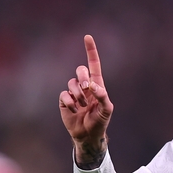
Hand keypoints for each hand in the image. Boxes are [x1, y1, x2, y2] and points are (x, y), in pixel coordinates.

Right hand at [59, 35, 113, 168]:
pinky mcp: (65, 101)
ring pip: (71, 82)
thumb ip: (103, 96)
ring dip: (78, 94)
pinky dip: (70, 102)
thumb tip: (92, 86)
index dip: (91, 51)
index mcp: (97, 85)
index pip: (94, 64)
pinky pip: (64, 94)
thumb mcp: (107, 110)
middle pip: (80, 70)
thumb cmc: (100, 122)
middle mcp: (85, 86)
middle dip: (82, 77)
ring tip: (82, 105)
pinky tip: (74, 109)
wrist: (88, 135)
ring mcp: (74, 93)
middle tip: (87, 88)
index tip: (87, 37)